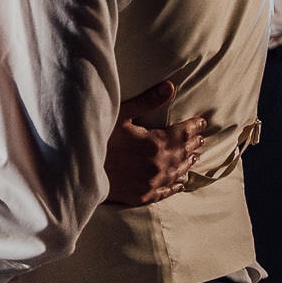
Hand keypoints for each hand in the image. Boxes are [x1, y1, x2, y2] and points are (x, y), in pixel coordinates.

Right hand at [105, 80, 205, 204]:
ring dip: (187, 163)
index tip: (202, 122)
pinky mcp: (142, 196)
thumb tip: (170, 86)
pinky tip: (181, 184)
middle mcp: (159, 165)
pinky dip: (176, 187)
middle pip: (184, 153)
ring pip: (178, 172)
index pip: (184, 133)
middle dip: (193, 143)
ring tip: (194, 157)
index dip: (194, 127)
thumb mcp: (120, 115)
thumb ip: (147, 101)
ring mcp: (152, 182)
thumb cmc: (97, 138)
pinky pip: (165, 192)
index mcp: (156, 143)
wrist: (80, 170)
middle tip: (201, 138)